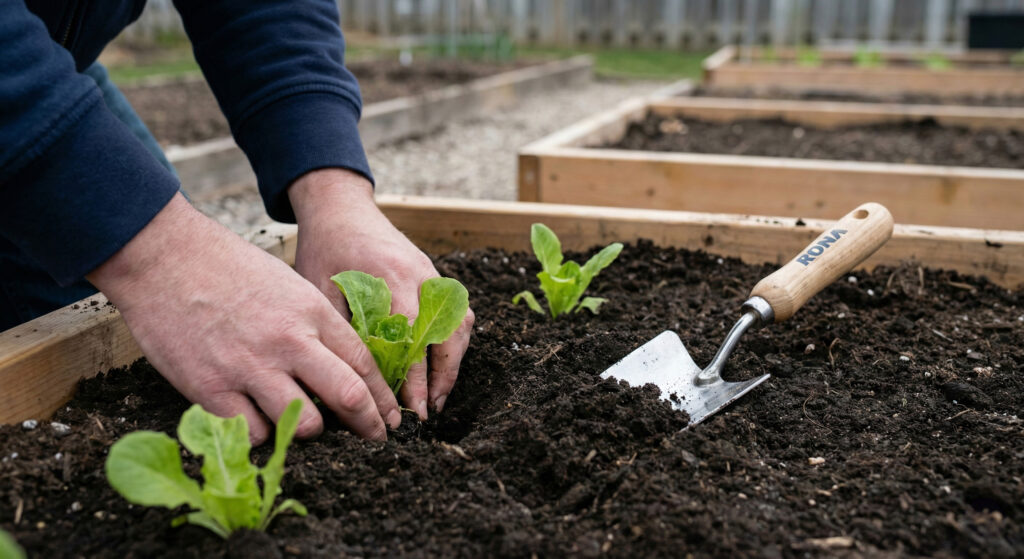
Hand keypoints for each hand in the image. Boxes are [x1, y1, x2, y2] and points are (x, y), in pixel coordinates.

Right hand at [88, 193, 401, 443]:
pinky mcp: (211, 389)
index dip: (383, 396)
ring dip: (310, 430)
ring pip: (305, 424)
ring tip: (304, 423)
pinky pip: (254, 432)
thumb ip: (316, 324)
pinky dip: (262, 433)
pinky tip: (257, 420)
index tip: (390, 415)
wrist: (164, 257)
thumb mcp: (287, 285)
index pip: (364, 363)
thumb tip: (342, 365)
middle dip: (368, 424)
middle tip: (374, 439)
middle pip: (348, 397)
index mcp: (312, 312)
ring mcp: (250, 367)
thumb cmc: (227, 268)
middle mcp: (289, 341)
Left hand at [288, 168, 473, 419]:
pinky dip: (453, 342)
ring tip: (436, 396)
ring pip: (459, 324)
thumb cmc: (324, 248)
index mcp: (392, 277)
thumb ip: (344, 328)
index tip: (415, 407)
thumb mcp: (321, 288)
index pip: (415, 336)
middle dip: (442, 377)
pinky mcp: (434, 275)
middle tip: (429, 411)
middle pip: (448, 333)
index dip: (418, 375)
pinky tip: (440, 366)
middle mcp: (421, 275)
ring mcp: (432, 273)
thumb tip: (356, 379)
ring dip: (452, 362)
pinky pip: (457, 312)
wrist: (340, 208)